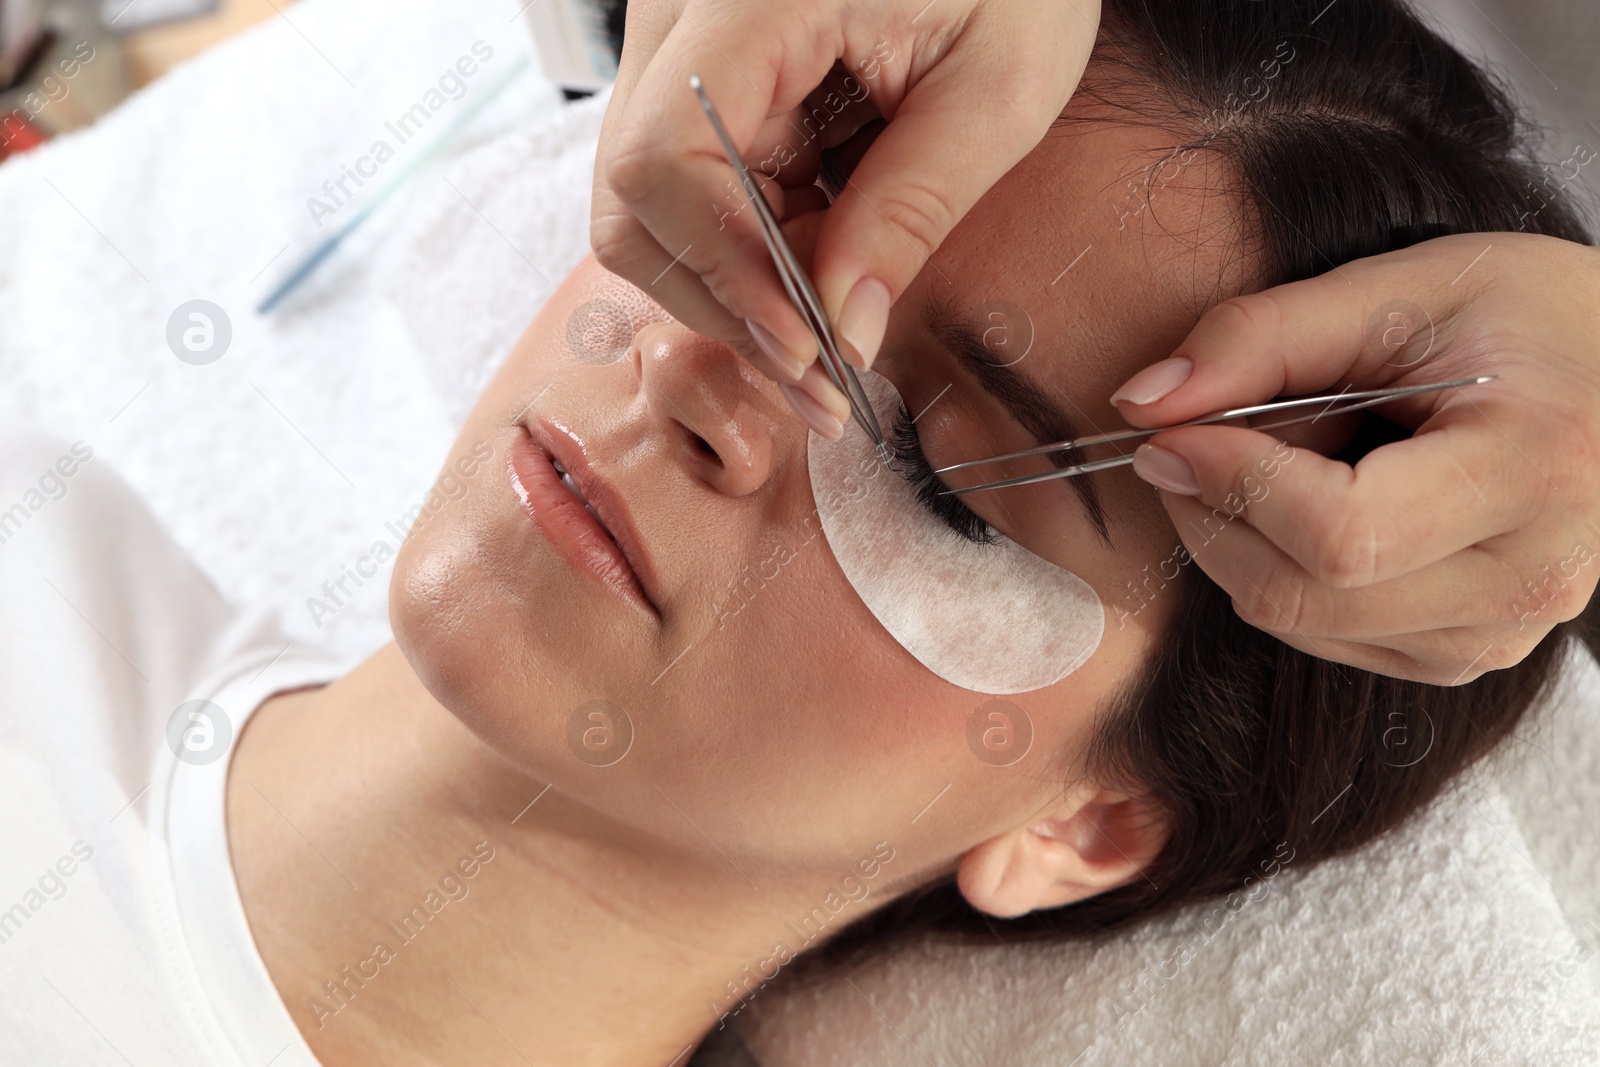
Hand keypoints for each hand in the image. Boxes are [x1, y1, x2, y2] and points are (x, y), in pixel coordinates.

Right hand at [590, 0, 1097, 432]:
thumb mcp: (999, 85)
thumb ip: (913, 208)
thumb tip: (842, 329)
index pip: (663, 156)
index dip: (724, 269)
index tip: (804, 346)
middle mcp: (684, 13)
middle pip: (635, 195)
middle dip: (726, 300)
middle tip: (820, 375)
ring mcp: (685, 45)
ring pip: (654, 206)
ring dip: (739, 286)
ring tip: (834, 328)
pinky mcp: (706, 76)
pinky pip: (696, 186)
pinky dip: (754, 248)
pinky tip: (824, 268)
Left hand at [1110, 232, 1599, 683]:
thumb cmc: (1529, 318)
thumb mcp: (1402, 289)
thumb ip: (1262, 336)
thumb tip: (1140, 403)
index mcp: (1534, 469)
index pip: (1341, 533)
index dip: (1231, 485)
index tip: (1169, 433)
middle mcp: (1530, 579)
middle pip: (1302, 594)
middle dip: (1211, 516)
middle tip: (1191, 442)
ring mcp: (1501, 633)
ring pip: (1300, 624)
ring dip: (1243, 543)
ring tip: (1287, 458)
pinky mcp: (1468, 656)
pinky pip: (1325, 639)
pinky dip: (1282, 574)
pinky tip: (1313, 507)